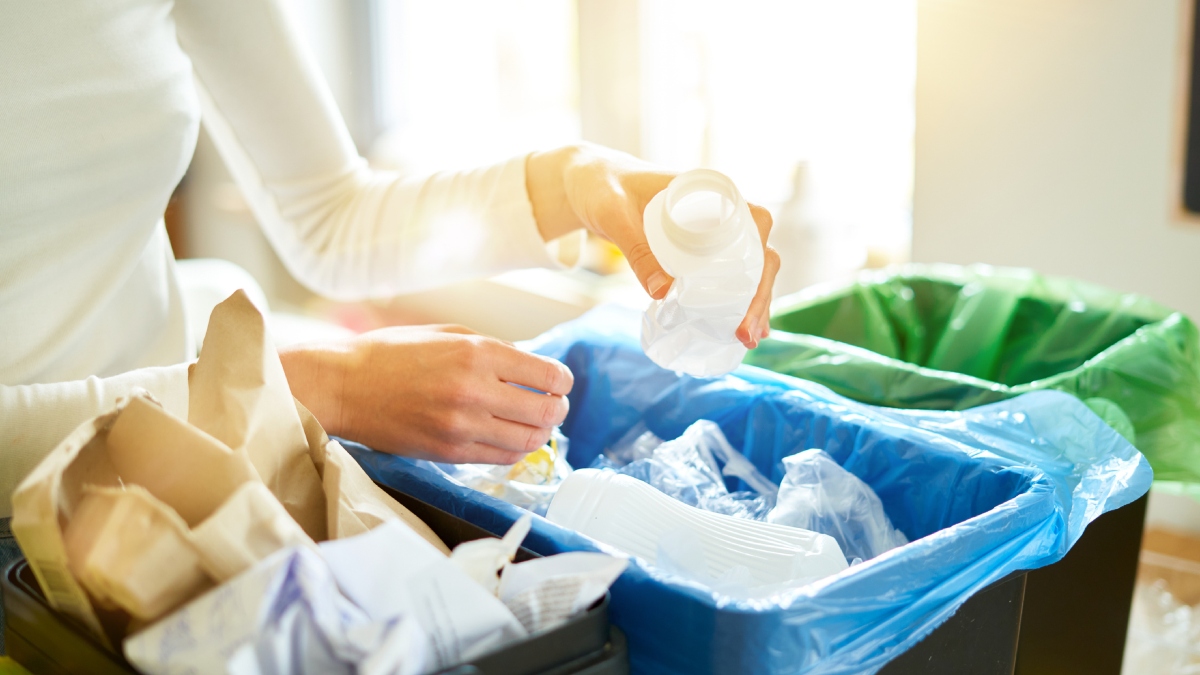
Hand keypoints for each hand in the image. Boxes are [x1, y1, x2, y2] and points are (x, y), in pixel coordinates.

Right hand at [279, 325, 572, 463]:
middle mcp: (474, 390)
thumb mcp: (448, 334)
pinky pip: (501, 457)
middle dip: (558, 408)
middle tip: (554, 405)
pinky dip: (515, 449)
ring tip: (535, 424)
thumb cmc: (392, 353)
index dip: (562, 381)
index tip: (558, 382)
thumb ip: (493, 350)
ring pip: (529, 441)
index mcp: (477, 353)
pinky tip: (509, 436)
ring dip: (540, 433)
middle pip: (547, 411)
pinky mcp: (449, 452)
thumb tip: (532, 368)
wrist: (344, 386)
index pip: (548, 375)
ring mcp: (462, 426)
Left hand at [526, 143, 780, 347]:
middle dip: (759, 295)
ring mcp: (711, 234)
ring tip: (747, 340)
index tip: (750, 292)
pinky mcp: (697, 251)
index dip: (761, 259)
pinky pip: (726, 276)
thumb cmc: (604, 188)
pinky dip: (735, 301)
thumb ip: (636, 248)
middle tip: (746, 334)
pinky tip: (736, 330)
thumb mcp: (615, 215)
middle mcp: (719, 212)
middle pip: (757, 254)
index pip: (756, 222)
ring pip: (747, 269)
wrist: (592, 184)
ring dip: (752, 304)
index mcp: (710, 192)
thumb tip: (663, 293)